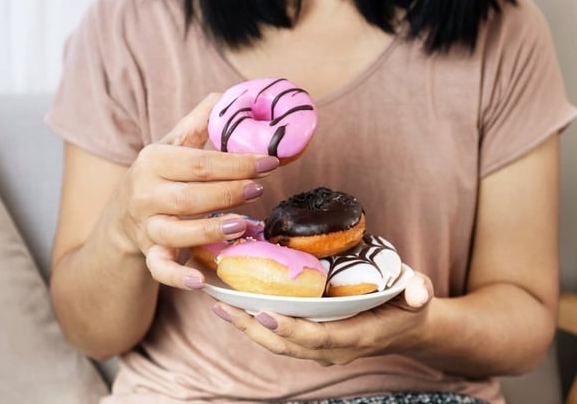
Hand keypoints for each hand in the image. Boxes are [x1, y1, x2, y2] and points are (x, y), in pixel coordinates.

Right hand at [111, 93, 280, 289]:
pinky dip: (177, 276)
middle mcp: (145, 193)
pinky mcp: (149, 253)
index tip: (270, 162)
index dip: (237, 163)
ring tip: (244, 226)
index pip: (200, 162)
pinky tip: (199, 282)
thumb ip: (198, 124)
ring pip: (178, 230)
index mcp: (153, 161)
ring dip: (212, 230)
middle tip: (259, 190)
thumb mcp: (172, 146)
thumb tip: (227, 95)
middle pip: (191, 196)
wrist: (122, 215)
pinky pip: (160, 268)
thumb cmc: (158, 176)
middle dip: (229, 193)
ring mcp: (146, 226)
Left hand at [212, 272, 433, 364]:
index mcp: (356, 336)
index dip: (291, 330)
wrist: (406, 327)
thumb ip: (418, 290)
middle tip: (224, 306)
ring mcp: (320, 347)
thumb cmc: (408, 305)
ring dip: (247, 326)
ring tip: (220, 305)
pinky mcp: (310, 339)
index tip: (265, 314)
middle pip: (287, 345)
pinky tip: (234, 304)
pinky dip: (255, 323)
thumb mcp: (418, 294)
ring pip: (277, 344)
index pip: (318, 339)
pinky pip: (278, 336)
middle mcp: (334, 348)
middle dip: (253, 328)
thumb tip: (419, 291)